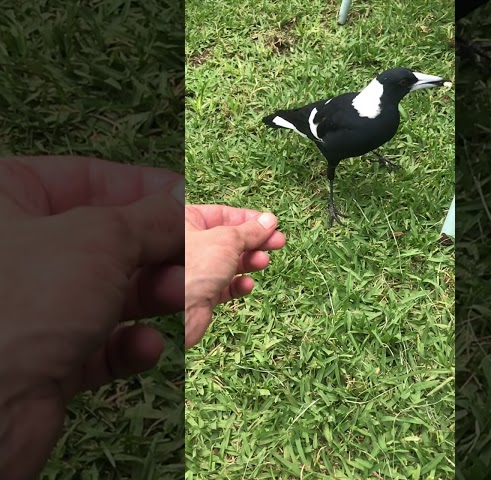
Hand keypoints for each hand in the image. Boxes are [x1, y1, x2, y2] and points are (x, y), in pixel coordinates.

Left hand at [0, 156, 183, 478]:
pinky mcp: (46, 355)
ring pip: (120, 291)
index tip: (209, 207)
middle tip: (245, 254)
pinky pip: (102, 339)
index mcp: (9, 197)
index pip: (101, 180)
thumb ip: (155, 217)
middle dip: (184, 251)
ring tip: (213, 296)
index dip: (162, 192)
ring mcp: (33, 304)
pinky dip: (132, 342)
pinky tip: (147, 347)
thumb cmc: (24, 302)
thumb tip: (186, 201)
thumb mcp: (101, 238)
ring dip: (170, 296)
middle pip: (121, 240)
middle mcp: (19, 247)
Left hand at [184, 205, 285, 348]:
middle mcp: (187, 244)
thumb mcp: (228, 240)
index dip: (248, 218)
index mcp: (185, 221)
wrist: (178, 310)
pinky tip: (247, 284)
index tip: (270, 223)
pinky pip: (223, 285)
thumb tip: (269, 221)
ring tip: (263, 262)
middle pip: (228, 238)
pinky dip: (237, 284)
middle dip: (254, 241)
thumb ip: (250, 230)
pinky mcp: (199, 292)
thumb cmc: (193, 266)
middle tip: (278, 242)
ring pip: (228, 262)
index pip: (222, 214)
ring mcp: (193, 269)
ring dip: (248, 262)